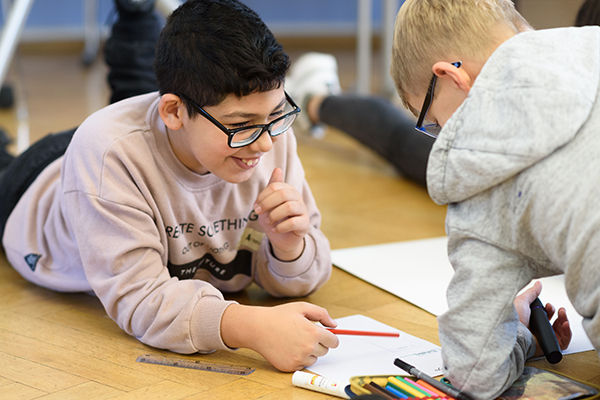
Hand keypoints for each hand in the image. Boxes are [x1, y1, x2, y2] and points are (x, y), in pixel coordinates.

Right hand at [221, 302, 338, 370]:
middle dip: (318, 343)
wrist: (258, 328)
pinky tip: (288, 348)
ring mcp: (299, 359)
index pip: (334, 342)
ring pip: (314, 358)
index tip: (327, 336)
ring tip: (295, 340)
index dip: (331, 338)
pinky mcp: (290, 367)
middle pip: (325, 351)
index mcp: (313, 333)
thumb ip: (321, 314)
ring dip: (309, 352)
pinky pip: (302, 365)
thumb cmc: (279, 316)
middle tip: (305, 334)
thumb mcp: (302, 307)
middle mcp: (308, 348)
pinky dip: (298, 358)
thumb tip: (334, 325)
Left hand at [254, 168, 309, 260]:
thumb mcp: (269, 203)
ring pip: (288, 207)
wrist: (282, 239)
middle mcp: (297, 198)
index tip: (255, 206)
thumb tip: (278, 169)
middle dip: (267, 203)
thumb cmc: (274, 219)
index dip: (262, 196)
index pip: (275, 186)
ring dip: (274, 215)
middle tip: (258, 213)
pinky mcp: (305, 224)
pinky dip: (280, 227)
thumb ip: (272, 187)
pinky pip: (293, 222)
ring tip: (268, 222)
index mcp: (288, 190)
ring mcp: (303, 210)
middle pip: (283, 194)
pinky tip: (275, 230)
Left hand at [514, 281, 571, 351]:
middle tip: (560, 310)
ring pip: (560, 331)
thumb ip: (532, 293)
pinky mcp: (548, 346)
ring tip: (563, 317)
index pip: (544, 315)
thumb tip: (538, 284)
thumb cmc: (513, 319)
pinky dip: (567, 333)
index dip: (550, 309)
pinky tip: (566, 325)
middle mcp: (536, 329)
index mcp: (530, 319)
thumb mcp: (522, 301)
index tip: (548, 306)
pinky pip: (563, 342)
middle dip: (560, 314)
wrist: (513, 334)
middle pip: (554, 323)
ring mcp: (543, 338)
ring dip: (565, 322)